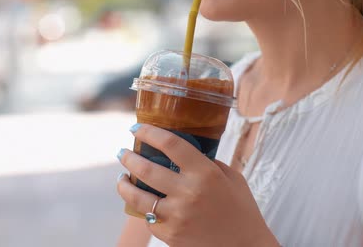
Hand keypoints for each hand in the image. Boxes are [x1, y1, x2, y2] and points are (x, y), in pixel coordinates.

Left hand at [117, 123, 278, 246]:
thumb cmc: (241, 210)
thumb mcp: (231, 178)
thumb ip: (208, 163)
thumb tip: (182, 152)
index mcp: (205, 173)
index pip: (170, 144)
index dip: (149, 132)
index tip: (136, 127)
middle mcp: (188, 193)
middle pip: (146, 168)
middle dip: (128, 157)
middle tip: (123, 152)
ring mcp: (177, 216)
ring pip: (137, 197)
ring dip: (124, 185)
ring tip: (122, 178)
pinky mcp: (170, 235)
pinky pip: (148, 219)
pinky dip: (144, 210)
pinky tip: (143, 203)